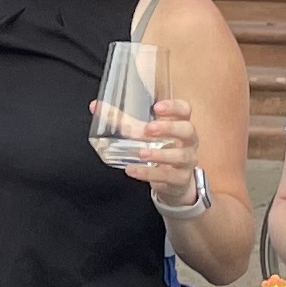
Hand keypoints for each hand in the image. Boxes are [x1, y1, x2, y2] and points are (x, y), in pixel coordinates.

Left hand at [123, 93, 206, 208]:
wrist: (172, 180)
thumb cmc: (159, 148)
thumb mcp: (144, 133)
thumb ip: (122, 120)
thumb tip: (96, 106)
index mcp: (180, 123)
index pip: (185, 110)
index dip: (173, 107)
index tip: (157, 107)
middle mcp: (189, 141)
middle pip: (187, 130)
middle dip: (169, 128)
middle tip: (148, 129)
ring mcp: (187, 160)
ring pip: (181, 156)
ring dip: (160, 154)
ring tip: (140, 153)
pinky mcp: (180, 179)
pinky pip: (167, 176)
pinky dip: (148, 173)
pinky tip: (132, 170)